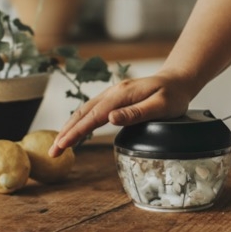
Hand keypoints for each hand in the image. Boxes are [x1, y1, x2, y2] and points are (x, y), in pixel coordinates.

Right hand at [48, 73, 192, 156]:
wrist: (178, 80)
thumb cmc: (173, 95)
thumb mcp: (161, 106)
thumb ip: (136, 113)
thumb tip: (110, 119)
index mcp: (123, 94)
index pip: (94, 115)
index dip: (76, 131)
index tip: (61, 145)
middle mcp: (114, 92)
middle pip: (84, 112)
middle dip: (67, 131)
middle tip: (52, 152)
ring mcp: (114, 93)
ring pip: (86, 109)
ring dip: (71, 125)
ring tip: (59, 143)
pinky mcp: (117, 97)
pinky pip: (93, 108)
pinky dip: (81, 119)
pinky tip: (77, 128)